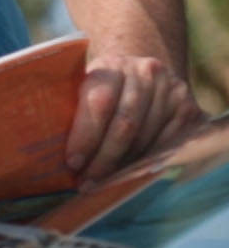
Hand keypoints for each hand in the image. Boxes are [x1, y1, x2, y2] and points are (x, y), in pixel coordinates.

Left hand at [66, 49, 206, 183]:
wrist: (142, 71)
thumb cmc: (104, 88)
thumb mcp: (84, 86)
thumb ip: (74, 112)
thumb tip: (59, 156)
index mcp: (112, 65)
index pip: (100, 103)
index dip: (86, 137)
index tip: (73, 163)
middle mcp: (145, 73)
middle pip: (125, 125)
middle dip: (104, 159)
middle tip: (88, 181)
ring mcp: (171, 89)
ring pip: (147, 138)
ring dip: (125, 165)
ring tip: (105, 181)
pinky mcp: (189, 107)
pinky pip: (169, 143)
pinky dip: (148, 162)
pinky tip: (132, 173)